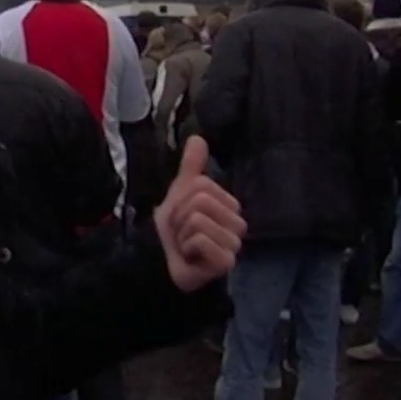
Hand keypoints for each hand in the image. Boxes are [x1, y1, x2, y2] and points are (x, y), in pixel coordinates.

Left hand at [153, 136, 245, 292]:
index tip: (183, 217)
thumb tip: (197, 137)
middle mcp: (237, 225)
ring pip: (198, 219)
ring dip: (181, 233)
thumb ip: (191, 167)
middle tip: (183, 232)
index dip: (182, 200)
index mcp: (231, 206)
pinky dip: (186, 247)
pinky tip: (190, 258)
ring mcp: (233, 245)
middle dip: (180, 216)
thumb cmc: (175, 230)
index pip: (202, 186)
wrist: (162, 262)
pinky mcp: (226, 262)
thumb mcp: (180, 193)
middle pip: (201, 200)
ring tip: (186, 246)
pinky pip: (199, 239)